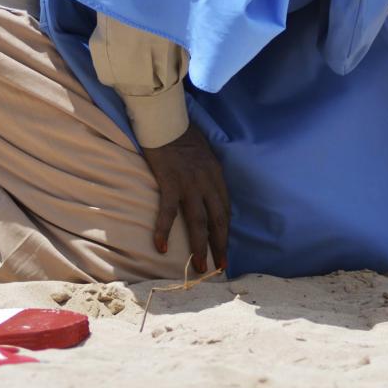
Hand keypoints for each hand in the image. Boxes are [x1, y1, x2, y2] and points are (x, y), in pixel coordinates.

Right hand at [140, 123, 229, 273]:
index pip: (225, 209)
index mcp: (216, 175)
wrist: (166, 119)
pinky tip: (161, 247)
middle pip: (217, 220)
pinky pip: (168, 211)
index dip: (226, 231)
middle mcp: (207, 182)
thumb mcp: (205, 154)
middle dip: (220, 246)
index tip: (225, 249)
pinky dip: (164, 230)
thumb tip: (207, 191)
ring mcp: (189, 184)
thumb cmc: (182, 134)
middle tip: (220, 267)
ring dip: (200, 247)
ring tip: (199, 267)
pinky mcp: (170, 182)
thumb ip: (208, 173)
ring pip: (198, 222)